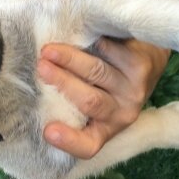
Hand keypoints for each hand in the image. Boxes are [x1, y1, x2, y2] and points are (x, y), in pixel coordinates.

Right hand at [37, 39, 170, 158]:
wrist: (148, 59)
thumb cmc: (106, 81)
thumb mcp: (89, 98)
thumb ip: (67, 100)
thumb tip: (30, 91)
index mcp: (104, 129)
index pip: (88, 146)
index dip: (69, 141)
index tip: (48, 131)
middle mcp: (121, 114)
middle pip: (90, 102)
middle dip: (62, 82)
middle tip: (40, 67)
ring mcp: (133, 90)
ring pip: (97, 73)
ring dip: (71, 59)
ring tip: (49, 50)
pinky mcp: (142, 66)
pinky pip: (110, 52)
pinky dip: (90, 42)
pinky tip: (77, 33)